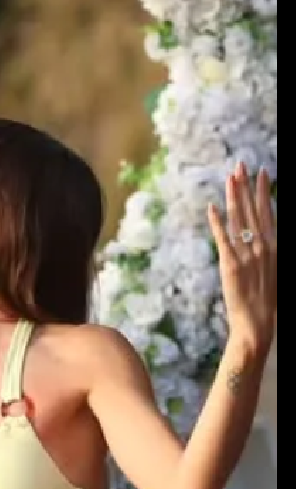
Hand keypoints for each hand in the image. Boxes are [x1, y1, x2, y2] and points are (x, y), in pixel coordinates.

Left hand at [207, 161, 276, 352]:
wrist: (258, 323)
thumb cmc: (266, 299)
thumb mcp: (273, 269)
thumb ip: (267, 250)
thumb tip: (261, 234)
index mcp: (275, 246)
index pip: (269, 212)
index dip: (264, 191)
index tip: (261, 172)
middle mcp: (263, 246)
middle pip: (253, 210)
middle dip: (246, 186)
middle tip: (240, 165)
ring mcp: (247, 254)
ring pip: (239, 219)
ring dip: (233, 197)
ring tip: (229, 178)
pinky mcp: (231, 265)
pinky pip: (223, 239)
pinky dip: (217, 222)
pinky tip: (212, 207)